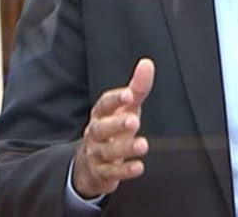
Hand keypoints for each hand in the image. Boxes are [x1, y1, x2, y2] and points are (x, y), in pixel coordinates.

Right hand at [71, 58, 154, 198]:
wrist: (90, 163)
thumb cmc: (112, 129)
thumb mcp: (125, 108)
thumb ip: (137, 88)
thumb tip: (147, 63)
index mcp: (100, 114)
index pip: (104, 104)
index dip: (115, 100)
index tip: (129, 95)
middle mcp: (95, 132)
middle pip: (101, 127)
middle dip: (116, 124)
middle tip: (134, 120)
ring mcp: (96, 153)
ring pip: (106, 151)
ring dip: (124, 148)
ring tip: (143, 144)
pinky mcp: (101, 173)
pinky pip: (110, 173)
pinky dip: (124, 170)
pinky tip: (138, 166)